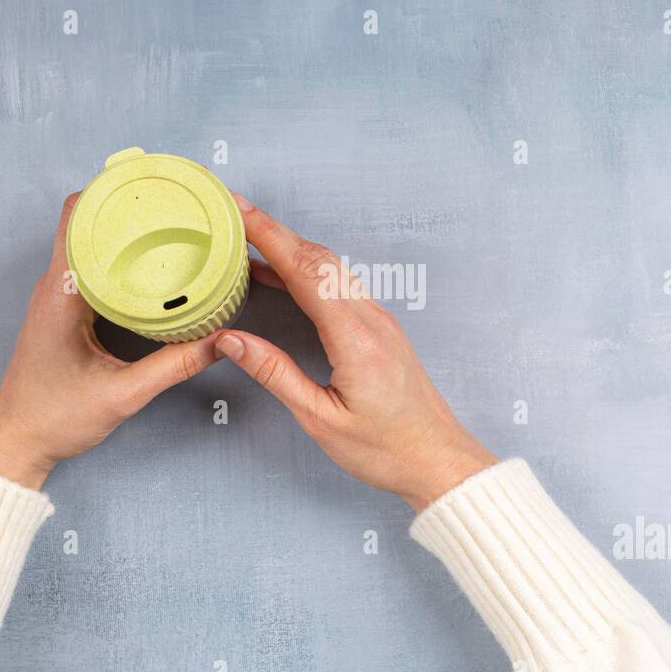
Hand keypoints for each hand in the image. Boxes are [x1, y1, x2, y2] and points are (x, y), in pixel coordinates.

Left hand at [0, 193, 222, 487]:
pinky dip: (121, 261)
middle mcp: (55, 285)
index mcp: (61, 291)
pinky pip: (94, 270)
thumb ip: (175, 365)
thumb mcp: (123, 394)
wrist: (16, 444)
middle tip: (173, 203)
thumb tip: (222, 340)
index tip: (149, 183)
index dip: (111, 191)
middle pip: (90, 222)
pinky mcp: (66, 312)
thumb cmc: (53, 418)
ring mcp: (59, 296)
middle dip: (128, 208)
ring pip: (92, 245)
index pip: (77, 216)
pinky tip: (151, 268)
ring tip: (168, 228)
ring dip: (125, 234)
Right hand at [214, 193, 497, 511]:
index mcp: (354, 337)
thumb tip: (231, 339)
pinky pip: (338, 285)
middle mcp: (370, 319)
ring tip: (247, 237)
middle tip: (232, 211)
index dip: (269, 235)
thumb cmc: (386, 449)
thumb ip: (275, 374)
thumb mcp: (320, 419)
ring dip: (289, 246)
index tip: (238, 210)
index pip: (305, 270)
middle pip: (317, 258)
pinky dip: (305, 269)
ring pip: (329, 268)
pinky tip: (281, 274)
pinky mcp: (380, 328)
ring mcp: (378, 320)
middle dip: (273, 230)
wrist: (439, 460)